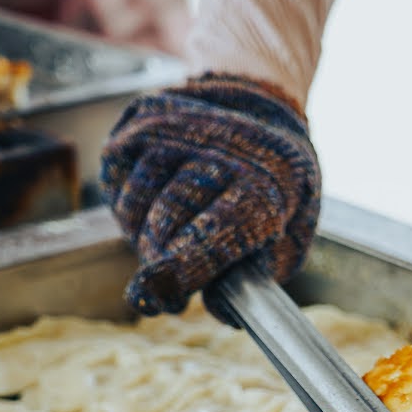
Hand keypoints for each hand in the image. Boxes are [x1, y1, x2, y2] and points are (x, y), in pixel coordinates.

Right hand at [100, 73, 320, 315]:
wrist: (255, 100)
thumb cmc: (274, 179)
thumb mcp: (294, 226)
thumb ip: (263, 272)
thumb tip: (221, 312)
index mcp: (262, 184)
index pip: (213, 234)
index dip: (182, 270)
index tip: (159, 296)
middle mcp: (213, 151)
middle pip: (164, 226)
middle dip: (164, 263)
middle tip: (176, 280)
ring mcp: (171, 132)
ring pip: (135, 208)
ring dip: (146, 234)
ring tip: (174, 229)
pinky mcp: (138, 123)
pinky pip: (118, 185)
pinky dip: (132, 206)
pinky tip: (159, 199)